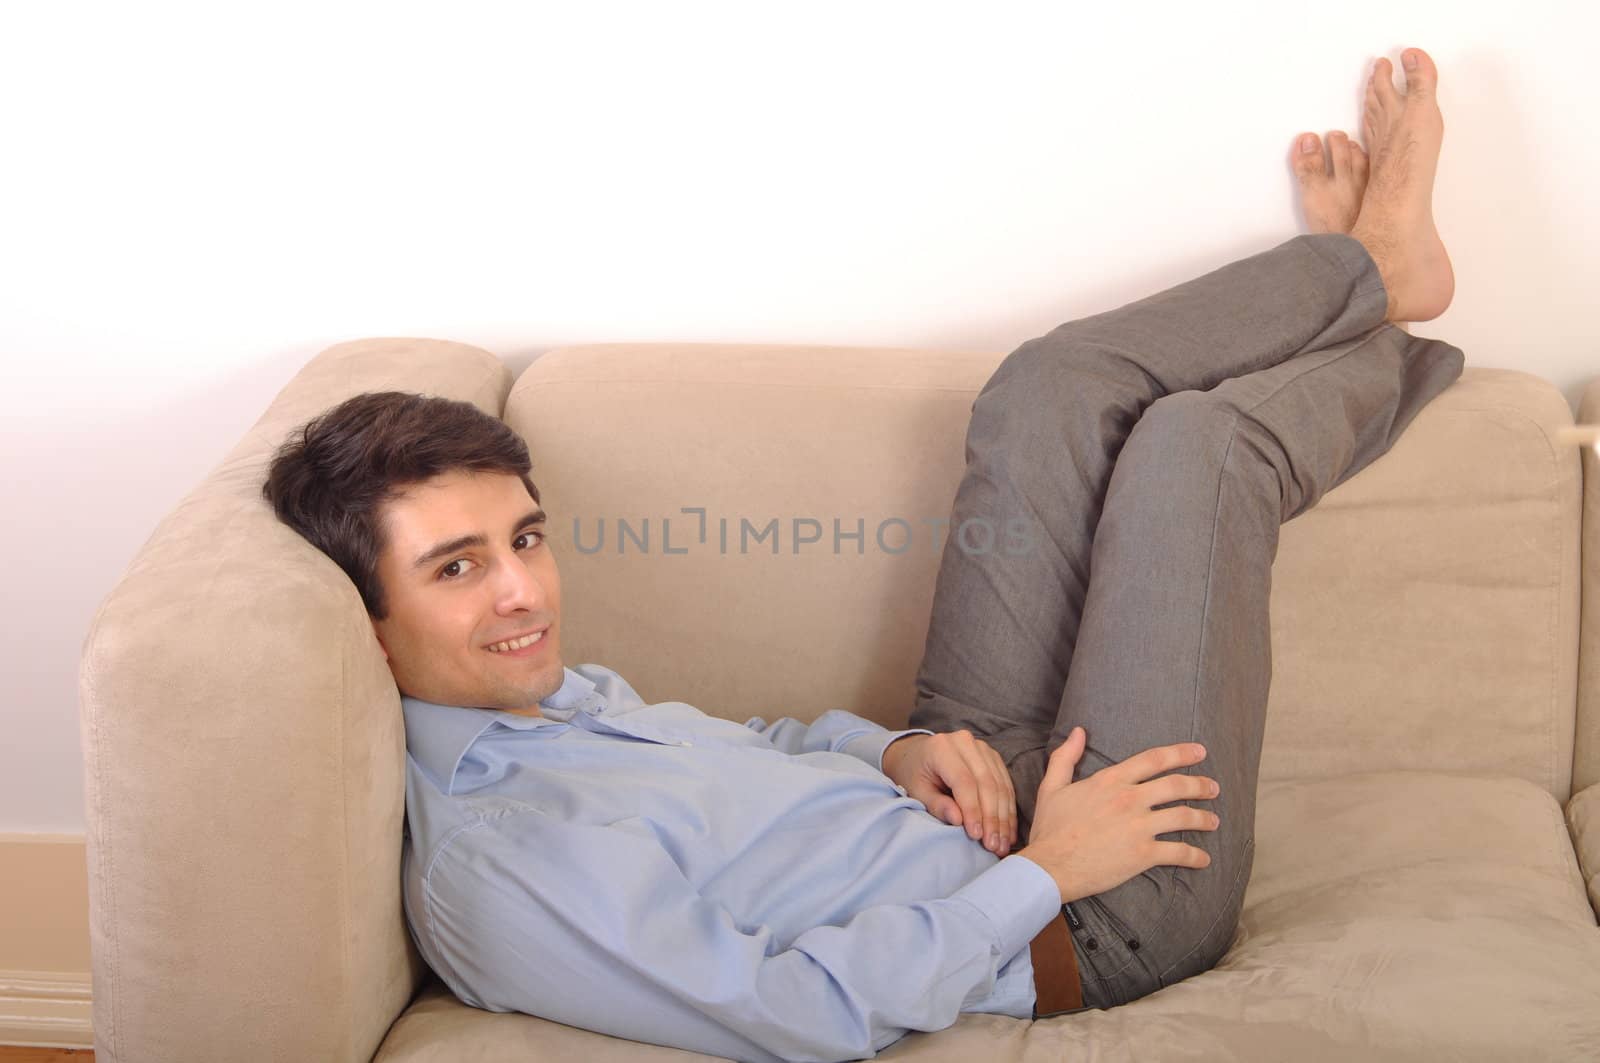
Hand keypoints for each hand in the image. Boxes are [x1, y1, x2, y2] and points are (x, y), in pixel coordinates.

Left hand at [882, 731, 1016, 854]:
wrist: (916, 754)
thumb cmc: (914, 774)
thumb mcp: (916, 791)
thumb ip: (936, 805)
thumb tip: (959, 821)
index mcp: (942, 747)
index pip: (964, 782)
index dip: (973, 810)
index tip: (976, 836)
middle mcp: (966, 742)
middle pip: (987, 783)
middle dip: (992, 818)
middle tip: (994, 846)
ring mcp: (982, 748)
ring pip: (1000, 785)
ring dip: (1004, 818)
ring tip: (1002, 844)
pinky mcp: (993, 757)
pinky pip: (1006, 784)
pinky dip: (1008, 810)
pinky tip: (1008, 831)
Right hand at [1018, 726, 1219, 903]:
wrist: (1050, 866)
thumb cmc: (1050, 828)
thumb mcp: (1052, 786)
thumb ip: (1066, 756)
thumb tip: (1078, 731)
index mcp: (1110, 780)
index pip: (1153, 759)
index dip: (1180, 753)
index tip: (1199, 751)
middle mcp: (1129, 799)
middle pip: (1176, 785)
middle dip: (1200, 785)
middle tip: (1213, 787)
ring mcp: (1139, 826)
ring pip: (1184, 816)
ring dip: (1204, 818)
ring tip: (1214, 821)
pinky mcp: (1143, 854)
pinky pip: (1178, 853)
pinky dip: (1195, 856)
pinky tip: (1204, 859)